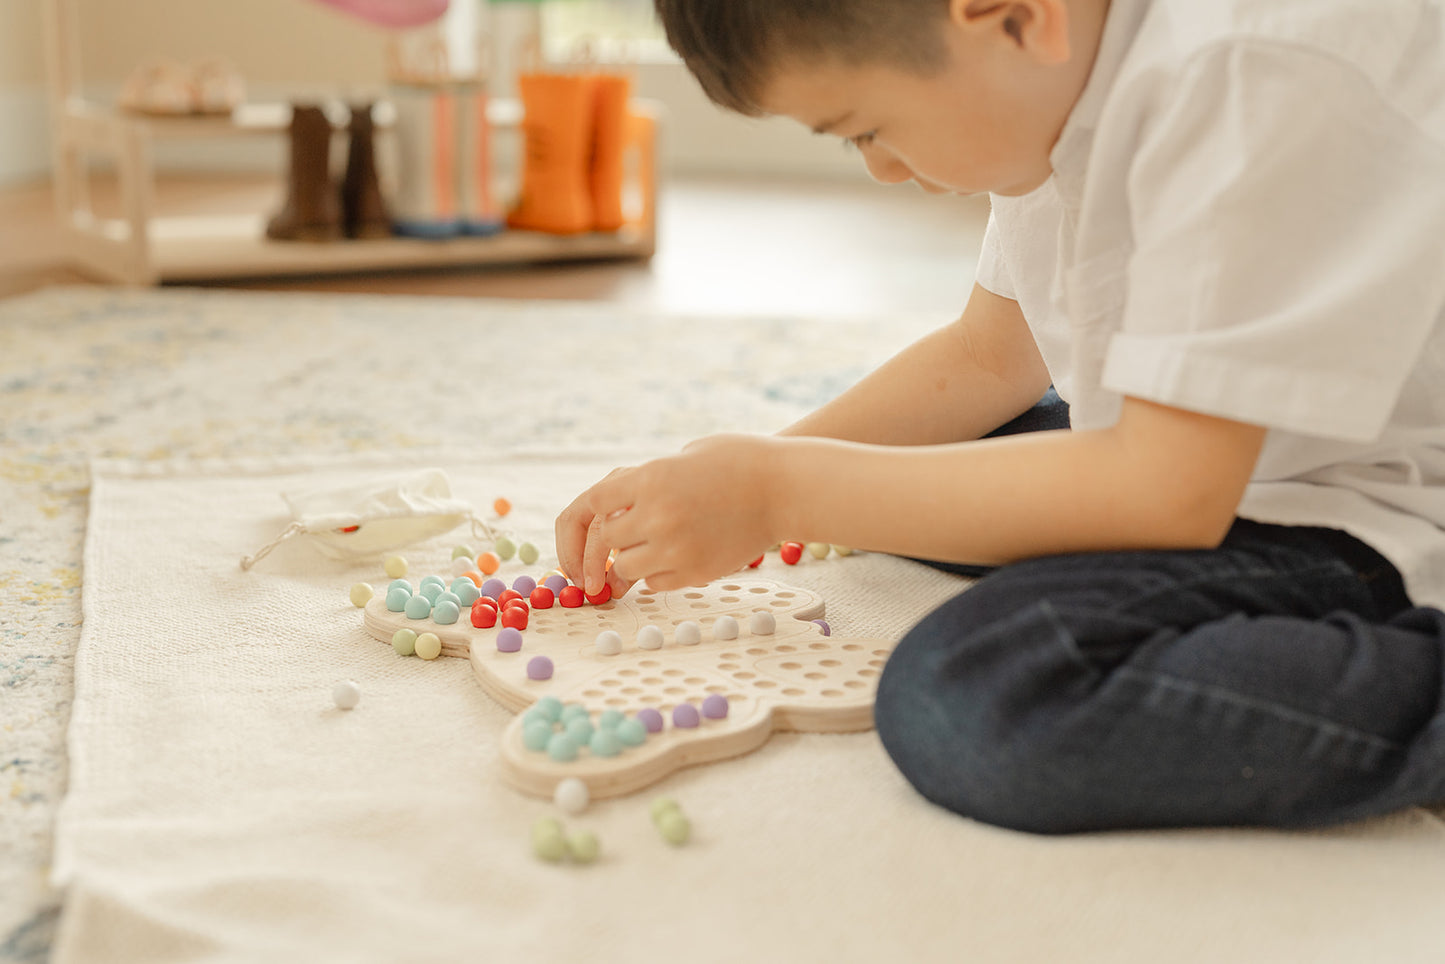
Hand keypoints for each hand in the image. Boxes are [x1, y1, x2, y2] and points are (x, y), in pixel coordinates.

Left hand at [555, 434, 783, 594]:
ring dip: (633, 561)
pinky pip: (656, 583)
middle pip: (608, 541)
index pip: (593, 504)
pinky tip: (678, 555)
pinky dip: (658, 575)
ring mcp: (677, 547)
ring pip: (627, 569)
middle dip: (615, 541)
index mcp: (650, 478)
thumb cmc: (738, 462)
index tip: (602, 522)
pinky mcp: (696, 571)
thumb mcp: (684, 455)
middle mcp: (658, 514)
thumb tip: (616, 506)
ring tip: (656, 546)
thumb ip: (647, 480)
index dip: (591, 517)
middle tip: (628, 539)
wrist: (785, 488)